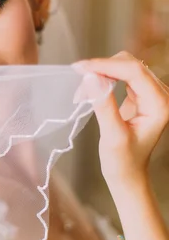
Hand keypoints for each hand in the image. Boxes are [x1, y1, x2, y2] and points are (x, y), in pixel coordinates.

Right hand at [73, 52, 168, 191]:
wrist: (128, 174)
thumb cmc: (123, 162)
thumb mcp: (112, 135)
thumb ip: (103, 104)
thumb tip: (90, 76)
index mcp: (160, 104)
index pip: (133, 71)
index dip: (105, 65)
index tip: (80, 68)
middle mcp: (160, 95)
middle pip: (130, 64)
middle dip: (102, 68)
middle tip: (78, 80)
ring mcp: (151, 93)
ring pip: (125, 66)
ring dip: (101, 72)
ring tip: (82, 91)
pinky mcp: (141, 95)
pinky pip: (122, 75)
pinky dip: (104, 78)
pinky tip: (91, 90)